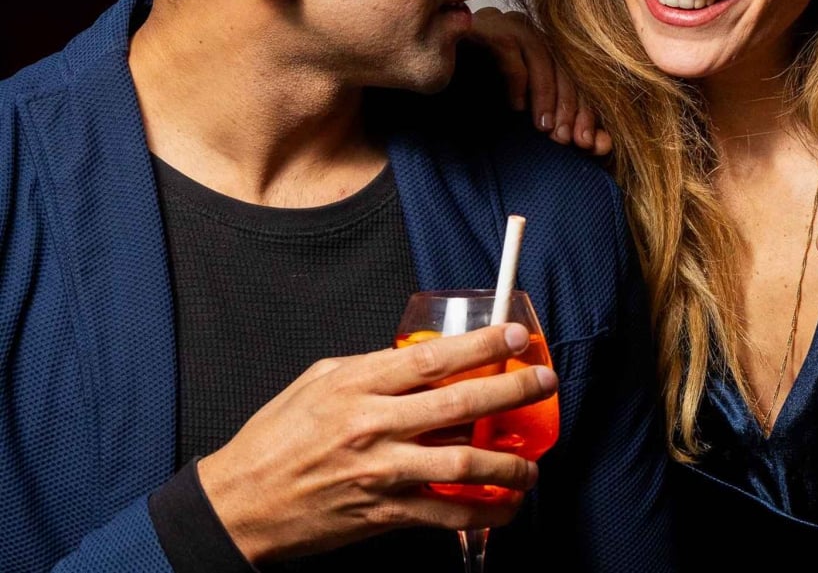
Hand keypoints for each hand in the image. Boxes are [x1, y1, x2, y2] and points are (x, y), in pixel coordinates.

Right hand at [197, 323, 557, 562]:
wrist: (239, 504)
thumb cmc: (276, 437)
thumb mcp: (318, 380)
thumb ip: (372, 368)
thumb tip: (424, 360)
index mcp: (357, 385)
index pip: (433, 359)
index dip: (483, 346)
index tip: (517, 336)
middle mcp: (373, 427)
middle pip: (460, 407)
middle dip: (513, 392)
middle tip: (544, 381)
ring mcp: (381, 473)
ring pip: (463, 466)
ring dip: (509, 464)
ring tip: (534, 463)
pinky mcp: (384, 513)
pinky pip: (447, 515)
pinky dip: (485, 512)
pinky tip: (507, 505)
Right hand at [468, 8, 611, 155]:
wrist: (434, 99)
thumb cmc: (479, 108)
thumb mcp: (528, 123)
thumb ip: (566, 130)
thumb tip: (606, 146)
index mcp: (544, 53)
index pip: (575, 78)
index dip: (586, 112)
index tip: (589, 145)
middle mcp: (529, 33)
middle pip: (563, 66)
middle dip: (569, 108)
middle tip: (566, 141)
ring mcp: (505, 24)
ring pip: (540, 55)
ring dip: (546, 96)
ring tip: (544, 129)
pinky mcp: (482, 28)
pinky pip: (507, 49)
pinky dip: (516, 80)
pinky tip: (515, 108)